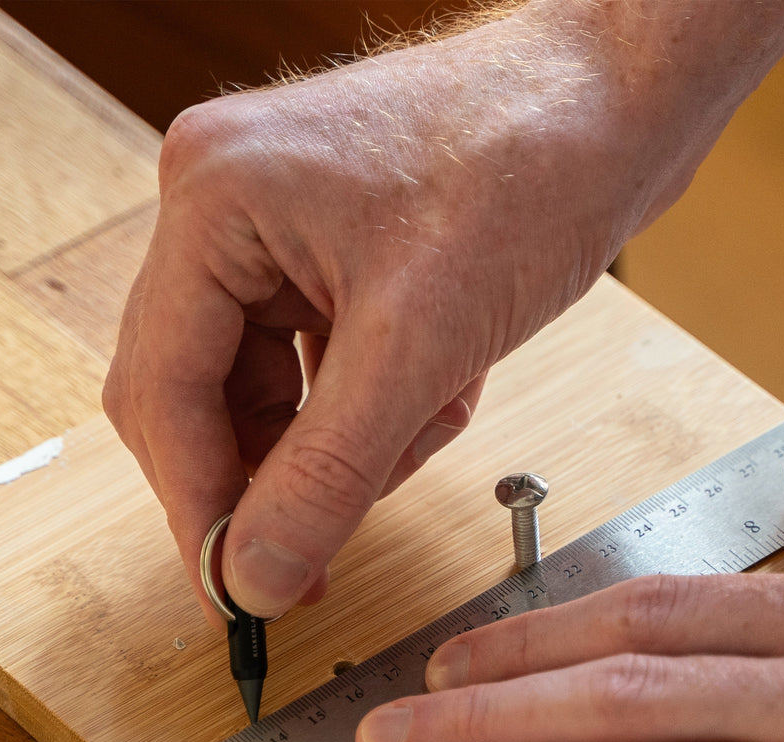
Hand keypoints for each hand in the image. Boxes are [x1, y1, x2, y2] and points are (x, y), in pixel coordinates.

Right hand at [102, 0, 783, 622]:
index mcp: (214, 204)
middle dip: (272, 477)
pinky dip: (385, 406)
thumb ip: (327, 473)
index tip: (236, 591)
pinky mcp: (337, 256)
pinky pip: (332, 369)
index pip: (165, 392)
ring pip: (278, 393)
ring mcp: (283, 233)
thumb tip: (258, 572)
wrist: (617, 107)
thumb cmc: (529, 166)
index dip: (199, 507)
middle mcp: (229, 213)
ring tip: (425, 430)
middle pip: (208, 396)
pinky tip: (444, 394)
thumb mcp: (420, 346)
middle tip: (310, 560)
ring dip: (346, 442)